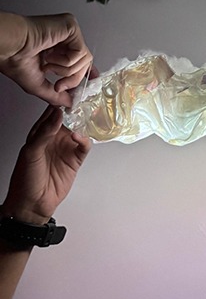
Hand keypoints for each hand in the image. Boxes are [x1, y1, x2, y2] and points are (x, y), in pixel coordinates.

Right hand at [0, 13, 92, 106]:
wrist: (10, 47)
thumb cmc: (15, 59)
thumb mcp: (38, 84)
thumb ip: (56, 95)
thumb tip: (69, 103)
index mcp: (57, 49)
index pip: (80, 62)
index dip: (83, 76)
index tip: (83, 90)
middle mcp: (64, 39)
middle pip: (85, 63)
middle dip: (72, 80)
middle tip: (58, 86)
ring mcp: (69, 32)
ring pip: (85, 59)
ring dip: (65, 70)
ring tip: (47, 64)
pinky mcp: (71, 26)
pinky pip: (80, 52)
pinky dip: (64, 61)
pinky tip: (49, 56)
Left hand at [1, 106, 90, 224]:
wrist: (32, 205)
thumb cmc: (25, 179)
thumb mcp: (31, 152)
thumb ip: (44, 132)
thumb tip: (57, 114)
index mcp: (40, 133)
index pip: (52, 112)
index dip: (60, 102)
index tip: (69, 93)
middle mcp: (54, 138)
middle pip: (68, 119)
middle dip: (77, 110)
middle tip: (85, 100)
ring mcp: (65, 148)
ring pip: (79, 129)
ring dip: (83, 123)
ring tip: (87, 115)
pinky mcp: (75, 160)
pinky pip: (84, 146)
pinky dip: (84, 139)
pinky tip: (80, 137)